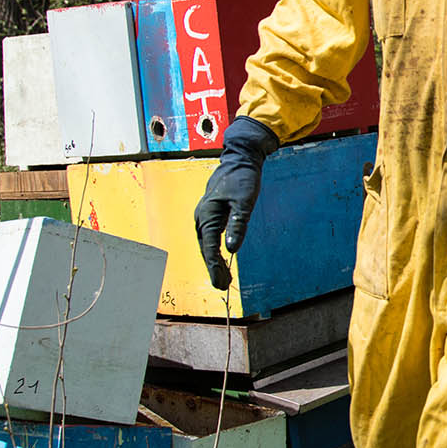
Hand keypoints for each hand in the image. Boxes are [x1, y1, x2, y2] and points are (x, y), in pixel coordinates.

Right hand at [193, 116, 280, 288]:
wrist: (239, 160)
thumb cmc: (242, 179)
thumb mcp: (245, 201)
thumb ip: (239, 225)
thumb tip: (232, 250)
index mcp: (207, 215)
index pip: (210, 247)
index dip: (215, 267)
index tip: (221, 283)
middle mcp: (201, 217)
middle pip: (205, 249)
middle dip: (214, 269)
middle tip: (223, 287)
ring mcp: (203, 217)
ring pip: (206, 245)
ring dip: (214, 262)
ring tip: (224, 280)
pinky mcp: (209, 216)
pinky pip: (209, 238)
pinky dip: (214, 251)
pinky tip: (222, 261)